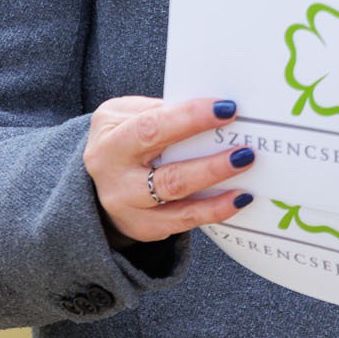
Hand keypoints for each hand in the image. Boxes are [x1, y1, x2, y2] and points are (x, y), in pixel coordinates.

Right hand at [85, 95, 252, 246]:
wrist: (92, 180)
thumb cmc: (123, 137)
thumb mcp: (126, 114)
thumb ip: (162, 110)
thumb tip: (215, 110)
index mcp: (111, 140)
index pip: (152, 128)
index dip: (191, 118)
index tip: (227, 109)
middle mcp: (115, 178)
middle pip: (167, 176)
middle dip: (210, 166)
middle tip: (246, 153)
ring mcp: (127, 208)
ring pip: (177, 205)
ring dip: (216, 193)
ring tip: (246, 182)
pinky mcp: (142, 228)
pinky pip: (182, 222)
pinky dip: (212, 211)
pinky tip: (236, 200)